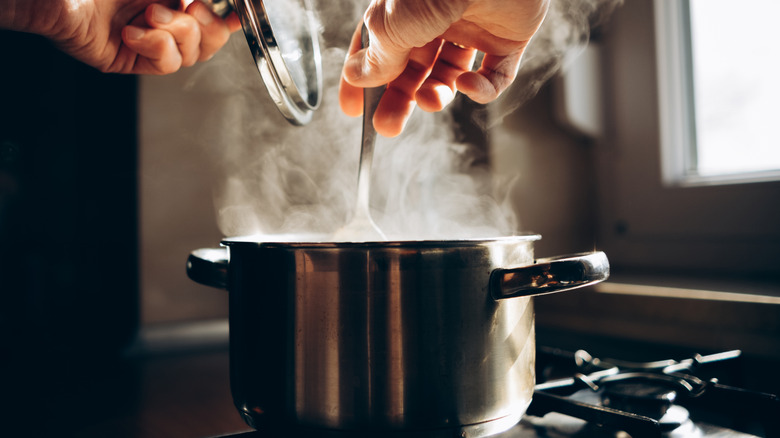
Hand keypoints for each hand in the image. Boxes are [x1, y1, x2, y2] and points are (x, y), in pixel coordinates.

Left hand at [3, 0, 239, 73]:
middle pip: (209, 40)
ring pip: (191, 54)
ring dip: (177, 33)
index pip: (210, 14)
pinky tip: (133, 32)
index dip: (227, 17)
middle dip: (207, 25)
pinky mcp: (130, 61)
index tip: (238, 14)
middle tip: (192, 8)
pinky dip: (156, 47)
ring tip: (149, 14)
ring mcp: (145, 41)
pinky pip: (166, 65)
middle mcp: (158, 18)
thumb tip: (221, 2)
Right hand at [339, 0, 549, 136]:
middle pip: (412, 68)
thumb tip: (356, 77)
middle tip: (387, 126)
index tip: (352, 109)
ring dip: (437, 95)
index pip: (376, 47)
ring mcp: (472, 28)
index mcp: (403, 8)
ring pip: (449, 75)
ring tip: (431, 102)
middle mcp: (436, 17)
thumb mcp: (394, 24)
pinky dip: (483, 90)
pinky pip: (494, 76)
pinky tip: (470, 86)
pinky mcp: (507, 39)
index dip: (362, 78)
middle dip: (399, 99)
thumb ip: (378, 55)